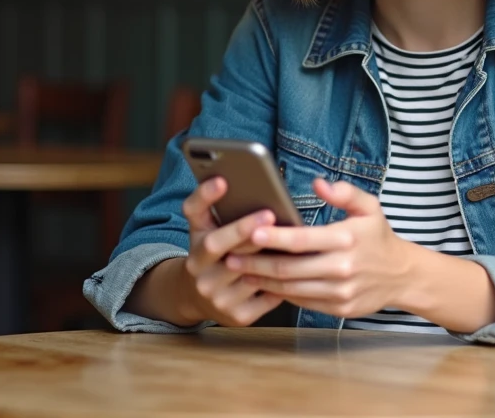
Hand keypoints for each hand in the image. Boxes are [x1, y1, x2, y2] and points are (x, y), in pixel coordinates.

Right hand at [175, 177, 285, 325]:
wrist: (196, 297)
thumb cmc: (212, 252)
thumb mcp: (205, 228)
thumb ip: (211, 205)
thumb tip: (231, 178)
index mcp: (195, 243)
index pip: (194, 216)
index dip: (206, 197)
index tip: (222, 180)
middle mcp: (200, 271)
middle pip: (221, 246)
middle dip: (245, 229)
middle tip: (269, 213)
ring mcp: (217, 297)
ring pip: (249, 273)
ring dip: (271, 257)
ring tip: (294, 241)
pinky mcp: (237, 317)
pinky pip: (266, 297)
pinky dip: (283, 283)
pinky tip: (299, 269)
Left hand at [225, 178, 414, 318]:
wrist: (401, 276)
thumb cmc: (378, 237)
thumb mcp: (369, 207)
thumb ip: (345, 192)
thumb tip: (318, 184)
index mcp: (347, 238)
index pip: (302, 239)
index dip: (275, 237)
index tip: (251, 232)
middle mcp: (342, 268)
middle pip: (289, 268)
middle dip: (256, 263)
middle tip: (230, 257)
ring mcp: (339, 291)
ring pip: (291, 288)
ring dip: (262, 280)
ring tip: (240, 270)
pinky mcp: (337, 309)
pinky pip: (302, 301)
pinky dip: (280, 293)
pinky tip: (264, 284)